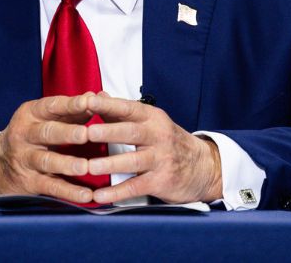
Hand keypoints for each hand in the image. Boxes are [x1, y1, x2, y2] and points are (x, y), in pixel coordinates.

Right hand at [0, 93, 97, 203]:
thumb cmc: (31, 134)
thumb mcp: (44, 117)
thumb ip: (72, 109)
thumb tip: (99, 97)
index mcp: (31, 114)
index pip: (52, 106)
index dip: (71, 104)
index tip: (89, 102)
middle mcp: (25, 135)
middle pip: (48, 133)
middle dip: (67, 133)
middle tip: (86, 134)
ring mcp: (26, 159)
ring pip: (47, 161)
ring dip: (67, 164)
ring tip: (85, 167)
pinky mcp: (29, 182)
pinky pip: (51, 187)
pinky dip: (69, 192)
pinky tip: (86, 195)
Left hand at [83, 93, 222, 204]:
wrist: (204, 167)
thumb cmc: (169, 142)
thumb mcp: (151, 122)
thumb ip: (122, 111)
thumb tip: (97, 95)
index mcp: (152, 118)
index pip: (128, 107)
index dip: (108, 105)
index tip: (87, 101)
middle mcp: (158, 136)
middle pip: (131, 132)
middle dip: (108, 132)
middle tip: (86, 133)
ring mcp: (161, 159)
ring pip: (133, 161)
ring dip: (110, 164)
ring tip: (89, 167)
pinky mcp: (162, 181)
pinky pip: (136, 186)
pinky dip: (117, 192)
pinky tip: (100, 195)